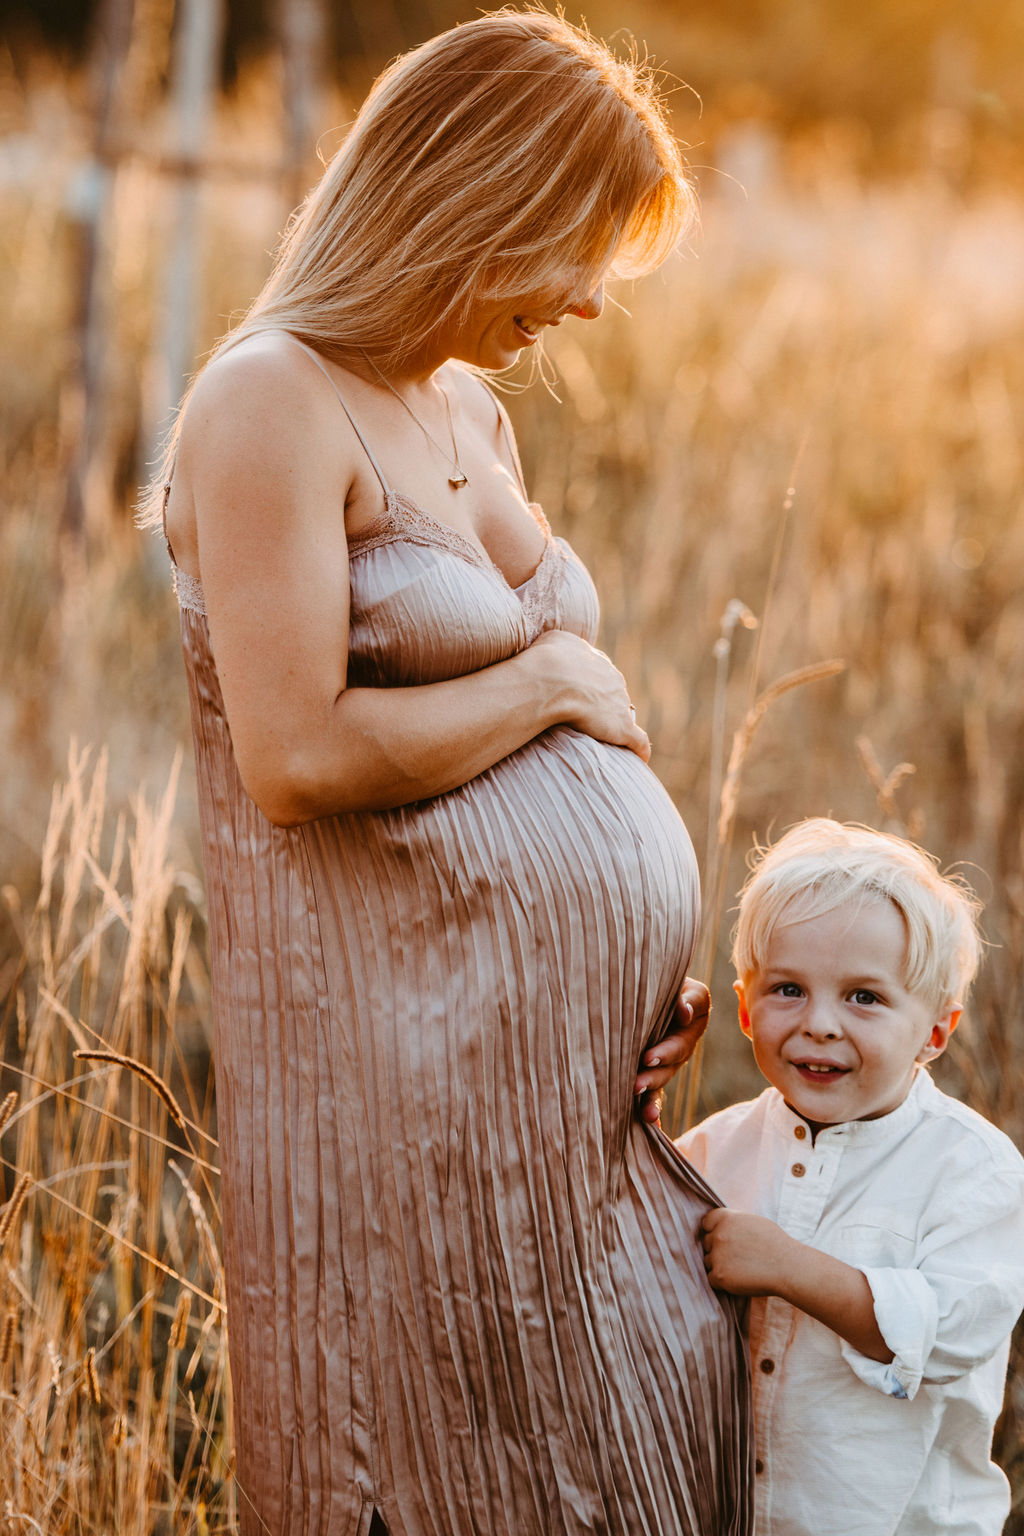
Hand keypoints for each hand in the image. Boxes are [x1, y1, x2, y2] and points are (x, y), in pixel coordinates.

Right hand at [528, 630, 649, 760]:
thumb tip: (555, 651)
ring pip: (623, 716)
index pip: (600, 675)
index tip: (581, 697)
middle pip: (614, 694)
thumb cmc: (544, 661)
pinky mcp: (622, 728)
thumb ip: (561, 646)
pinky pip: (637, 741)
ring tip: (602, 740)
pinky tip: (638, 758)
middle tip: (586, 720)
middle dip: (604, 706)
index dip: (591, 687)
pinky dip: (638, 750)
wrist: (550, 680)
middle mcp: (613, 679)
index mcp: (597, 661)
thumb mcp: (553, 641)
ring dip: (615, 727)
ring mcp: (619, 704)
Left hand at [634, 978, 710, 1124]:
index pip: (693, 1015)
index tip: (653, 1048)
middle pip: (679, 1050)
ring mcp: (672, 1057)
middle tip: (642, 1069)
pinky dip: (653, 1106)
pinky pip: (657, 1092)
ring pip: (666, 1073)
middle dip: (661, 1062)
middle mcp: (686, 1035)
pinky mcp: (656, 1072)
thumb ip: (679, 992)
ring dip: (654, 1086)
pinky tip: (650, 1120)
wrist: (634, 983)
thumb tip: (683, 1010)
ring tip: (636, 1090)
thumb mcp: (665, 975)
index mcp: (695, 1009)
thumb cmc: (649, 973)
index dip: (675, 1032)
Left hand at [700, 1209, 797, 1296]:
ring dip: (719, 1266)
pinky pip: (712, 1279)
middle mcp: (719, 1234)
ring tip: (742, 1269)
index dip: (713, 1231)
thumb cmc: (775, 1244)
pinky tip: (739, 1279)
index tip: (723, 1239)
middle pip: (706, 1243)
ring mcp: (718, 1255)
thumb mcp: (753, 1222)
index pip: (707, 1222)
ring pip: (708, 1262)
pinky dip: (723, 1282)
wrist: (787, 1267)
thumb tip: (720, 1227)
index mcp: (727, 1218)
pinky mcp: (720, 1275)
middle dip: (717, 1250)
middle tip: (737, 1257)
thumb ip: (733, 1223)